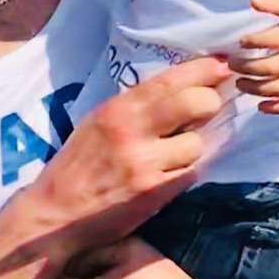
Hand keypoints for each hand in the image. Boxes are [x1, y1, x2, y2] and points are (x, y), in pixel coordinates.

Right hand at [25, 56, 228, 259]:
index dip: (203, 69)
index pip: (169, 79)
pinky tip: (168, 175)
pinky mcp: (153, 193)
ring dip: (193, 147)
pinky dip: (184, 173)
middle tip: (209, 108)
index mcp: (117, 109)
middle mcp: (132, 131)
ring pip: (196, 144)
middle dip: (210, 103)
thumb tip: (178, 89)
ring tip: (175, 153)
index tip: (223, 64)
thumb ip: (133, 106)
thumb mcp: (97, 122)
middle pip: (196, 104)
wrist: (56, 214)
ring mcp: (144, 163)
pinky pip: (188, 174)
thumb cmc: (78, 166)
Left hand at [227, 0, 278, 113]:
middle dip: (250, 68)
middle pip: (276, 67)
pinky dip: (277, 109)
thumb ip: (276, 2)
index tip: (240, 41)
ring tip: (239, 83)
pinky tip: (261, 106)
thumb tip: (253, 2)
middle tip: (232, 64)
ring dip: (256, 89)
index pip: (277, 39)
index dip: (256, 41)